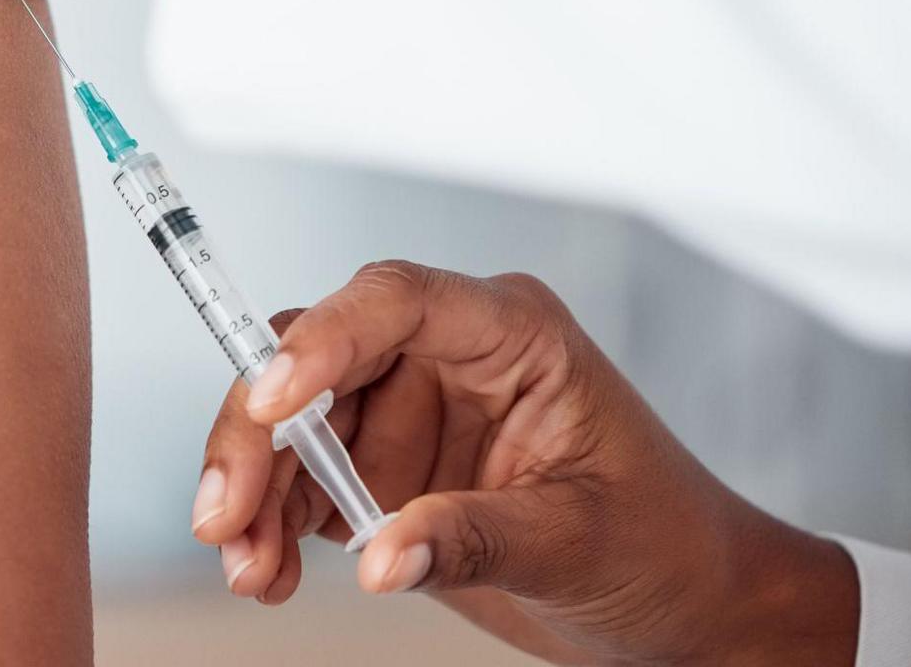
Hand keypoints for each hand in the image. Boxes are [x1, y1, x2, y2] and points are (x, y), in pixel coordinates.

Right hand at [194, 261, 858, 666]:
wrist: (685, 609)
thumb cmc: (666, 548)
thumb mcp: (578, 542)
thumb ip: (473, 538)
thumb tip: (379, 556)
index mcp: (508, 333)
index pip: (394, 302)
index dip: (322, 342)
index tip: (269, 402)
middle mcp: (444, 356)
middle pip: (316, 362)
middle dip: (257, 437)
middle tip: (225, 512)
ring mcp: (408, 411)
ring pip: (291, 425)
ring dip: (254, 493)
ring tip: (247, 566)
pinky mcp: (383, 469)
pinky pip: (301, 481)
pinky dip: (272, 525)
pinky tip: (267, 572)